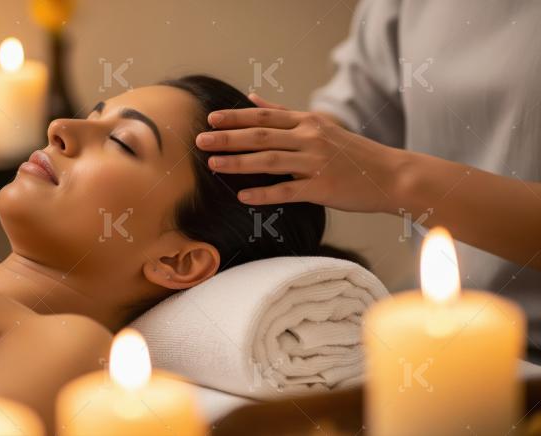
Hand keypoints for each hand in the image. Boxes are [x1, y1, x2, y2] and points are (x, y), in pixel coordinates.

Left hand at [195, 94, 406, 213]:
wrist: (390, 175)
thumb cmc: (351, 152)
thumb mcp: (319, 125)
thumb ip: (284, 114)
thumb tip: (252, 98)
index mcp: (307, 122)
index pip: (264, 117)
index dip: (235, 117)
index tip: (210, 118)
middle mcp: (310, 138)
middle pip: (260, 136)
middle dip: (228, 137)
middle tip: (200, 140)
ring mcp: (315, 163)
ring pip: (269, 161)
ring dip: (238, 162)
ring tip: (213, 164)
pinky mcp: (322, 188)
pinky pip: (287, 190)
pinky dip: (264, 193)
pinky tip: (243, 195)